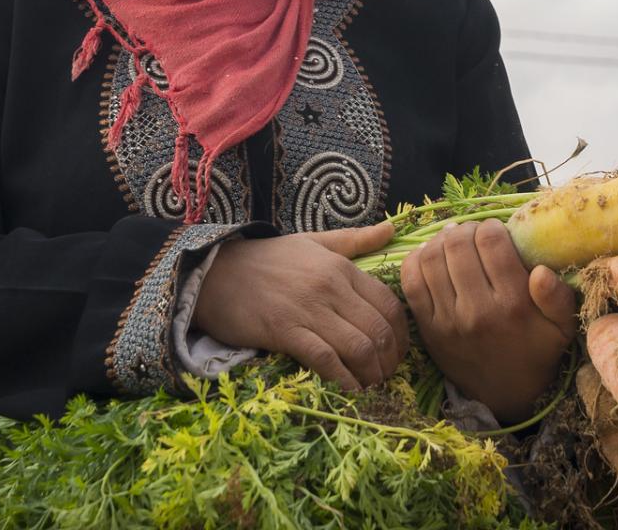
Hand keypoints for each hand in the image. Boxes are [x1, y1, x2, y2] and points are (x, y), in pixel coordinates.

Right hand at [193, 222, 409, 389]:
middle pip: (378, 329)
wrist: (215, 272)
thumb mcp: (313, 241)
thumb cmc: (266, 259)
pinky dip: (343, 378)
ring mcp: (307, 310)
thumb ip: (355, 240)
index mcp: (341, 267)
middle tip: (387, 374)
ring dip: (372, 373)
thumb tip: (392, 229)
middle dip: (390, 359)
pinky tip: (349, 388)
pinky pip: (325, 359)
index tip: (398, 351)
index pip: (388, 304)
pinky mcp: (284, 331)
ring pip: (358, 347)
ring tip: (371, 384)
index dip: (401, 334)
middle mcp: (330, 287)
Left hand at [401, 219, 578, 424]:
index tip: (496, 230)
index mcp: (512, 304)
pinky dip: (416, 261)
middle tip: (473, 233)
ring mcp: (447, 319)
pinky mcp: (427, 328)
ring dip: (440, 241)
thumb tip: (542, 270)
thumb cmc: (537, 353)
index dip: (491, 226)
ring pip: (431, 258)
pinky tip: (431, 257)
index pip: (491, 243)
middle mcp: (477, 310)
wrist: (505, 395)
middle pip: (458, 246)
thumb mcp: (561, 328)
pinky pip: (411, 282)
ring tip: (453, 241)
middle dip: (465, 229)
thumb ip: (558, 298)